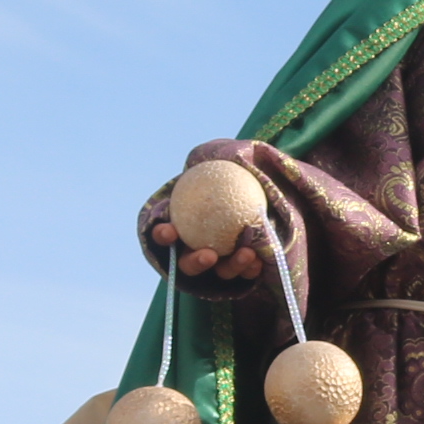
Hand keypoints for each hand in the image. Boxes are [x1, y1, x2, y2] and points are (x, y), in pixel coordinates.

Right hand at [139, 139, 283, 287]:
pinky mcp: (240, 271)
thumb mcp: (225, 167)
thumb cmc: (233, 180)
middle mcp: (194, 250)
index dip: (163, 235)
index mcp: (181, 228)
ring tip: (247, 254)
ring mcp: (218, 264)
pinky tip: (261, 260)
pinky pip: (245, 273)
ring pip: (220, 271)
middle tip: (208, 255)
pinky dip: (251, 268)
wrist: (255, 198)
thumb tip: (224, 150)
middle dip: (195, 262)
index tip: (169, 230)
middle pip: (189, 263)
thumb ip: (221, 161)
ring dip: (231, 266)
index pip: (165, 235)